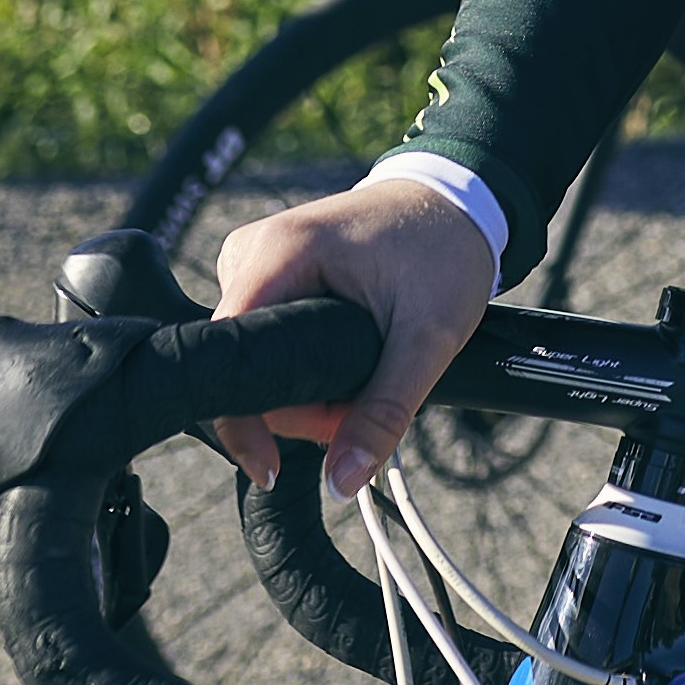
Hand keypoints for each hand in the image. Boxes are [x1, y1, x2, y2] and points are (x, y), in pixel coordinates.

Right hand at [206, 175, 500, 497]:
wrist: (458, 201)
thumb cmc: (445, 251)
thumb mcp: (428, 336)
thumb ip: (386, 411)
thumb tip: (341, 482)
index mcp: (278, 252)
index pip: (226, 355)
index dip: (246, 421)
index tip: (274, 468)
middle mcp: (251, 251)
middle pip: (244, 365)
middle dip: (298, 404)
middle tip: (358, 409)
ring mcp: (255, 261)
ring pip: (256, 358)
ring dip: (303, 387)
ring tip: (364, 375)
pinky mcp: (268, 272)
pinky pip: (266, 340)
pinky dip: (303, 364)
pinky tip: (344, 359)